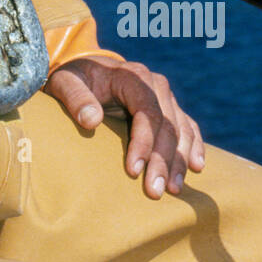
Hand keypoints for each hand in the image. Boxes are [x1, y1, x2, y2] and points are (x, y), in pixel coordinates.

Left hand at [44, 55, 204, 198]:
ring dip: (179, 160)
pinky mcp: (169, 108)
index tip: (133, 171)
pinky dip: (193, 146)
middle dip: (162, 160)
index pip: (146, 111)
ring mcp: (164, 96)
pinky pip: (188, 127)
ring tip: (172, 189)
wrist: (85, 70)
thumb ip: (75, 97)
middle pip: (167, 125)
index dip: (144, 142)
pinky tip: (196, 167)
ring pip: (181, 130)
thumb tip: (91, 120)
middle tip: (154, 191)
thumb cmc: (73, 79)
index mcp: (132, 76)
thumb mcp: (65, 82)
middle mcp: (154, 84)